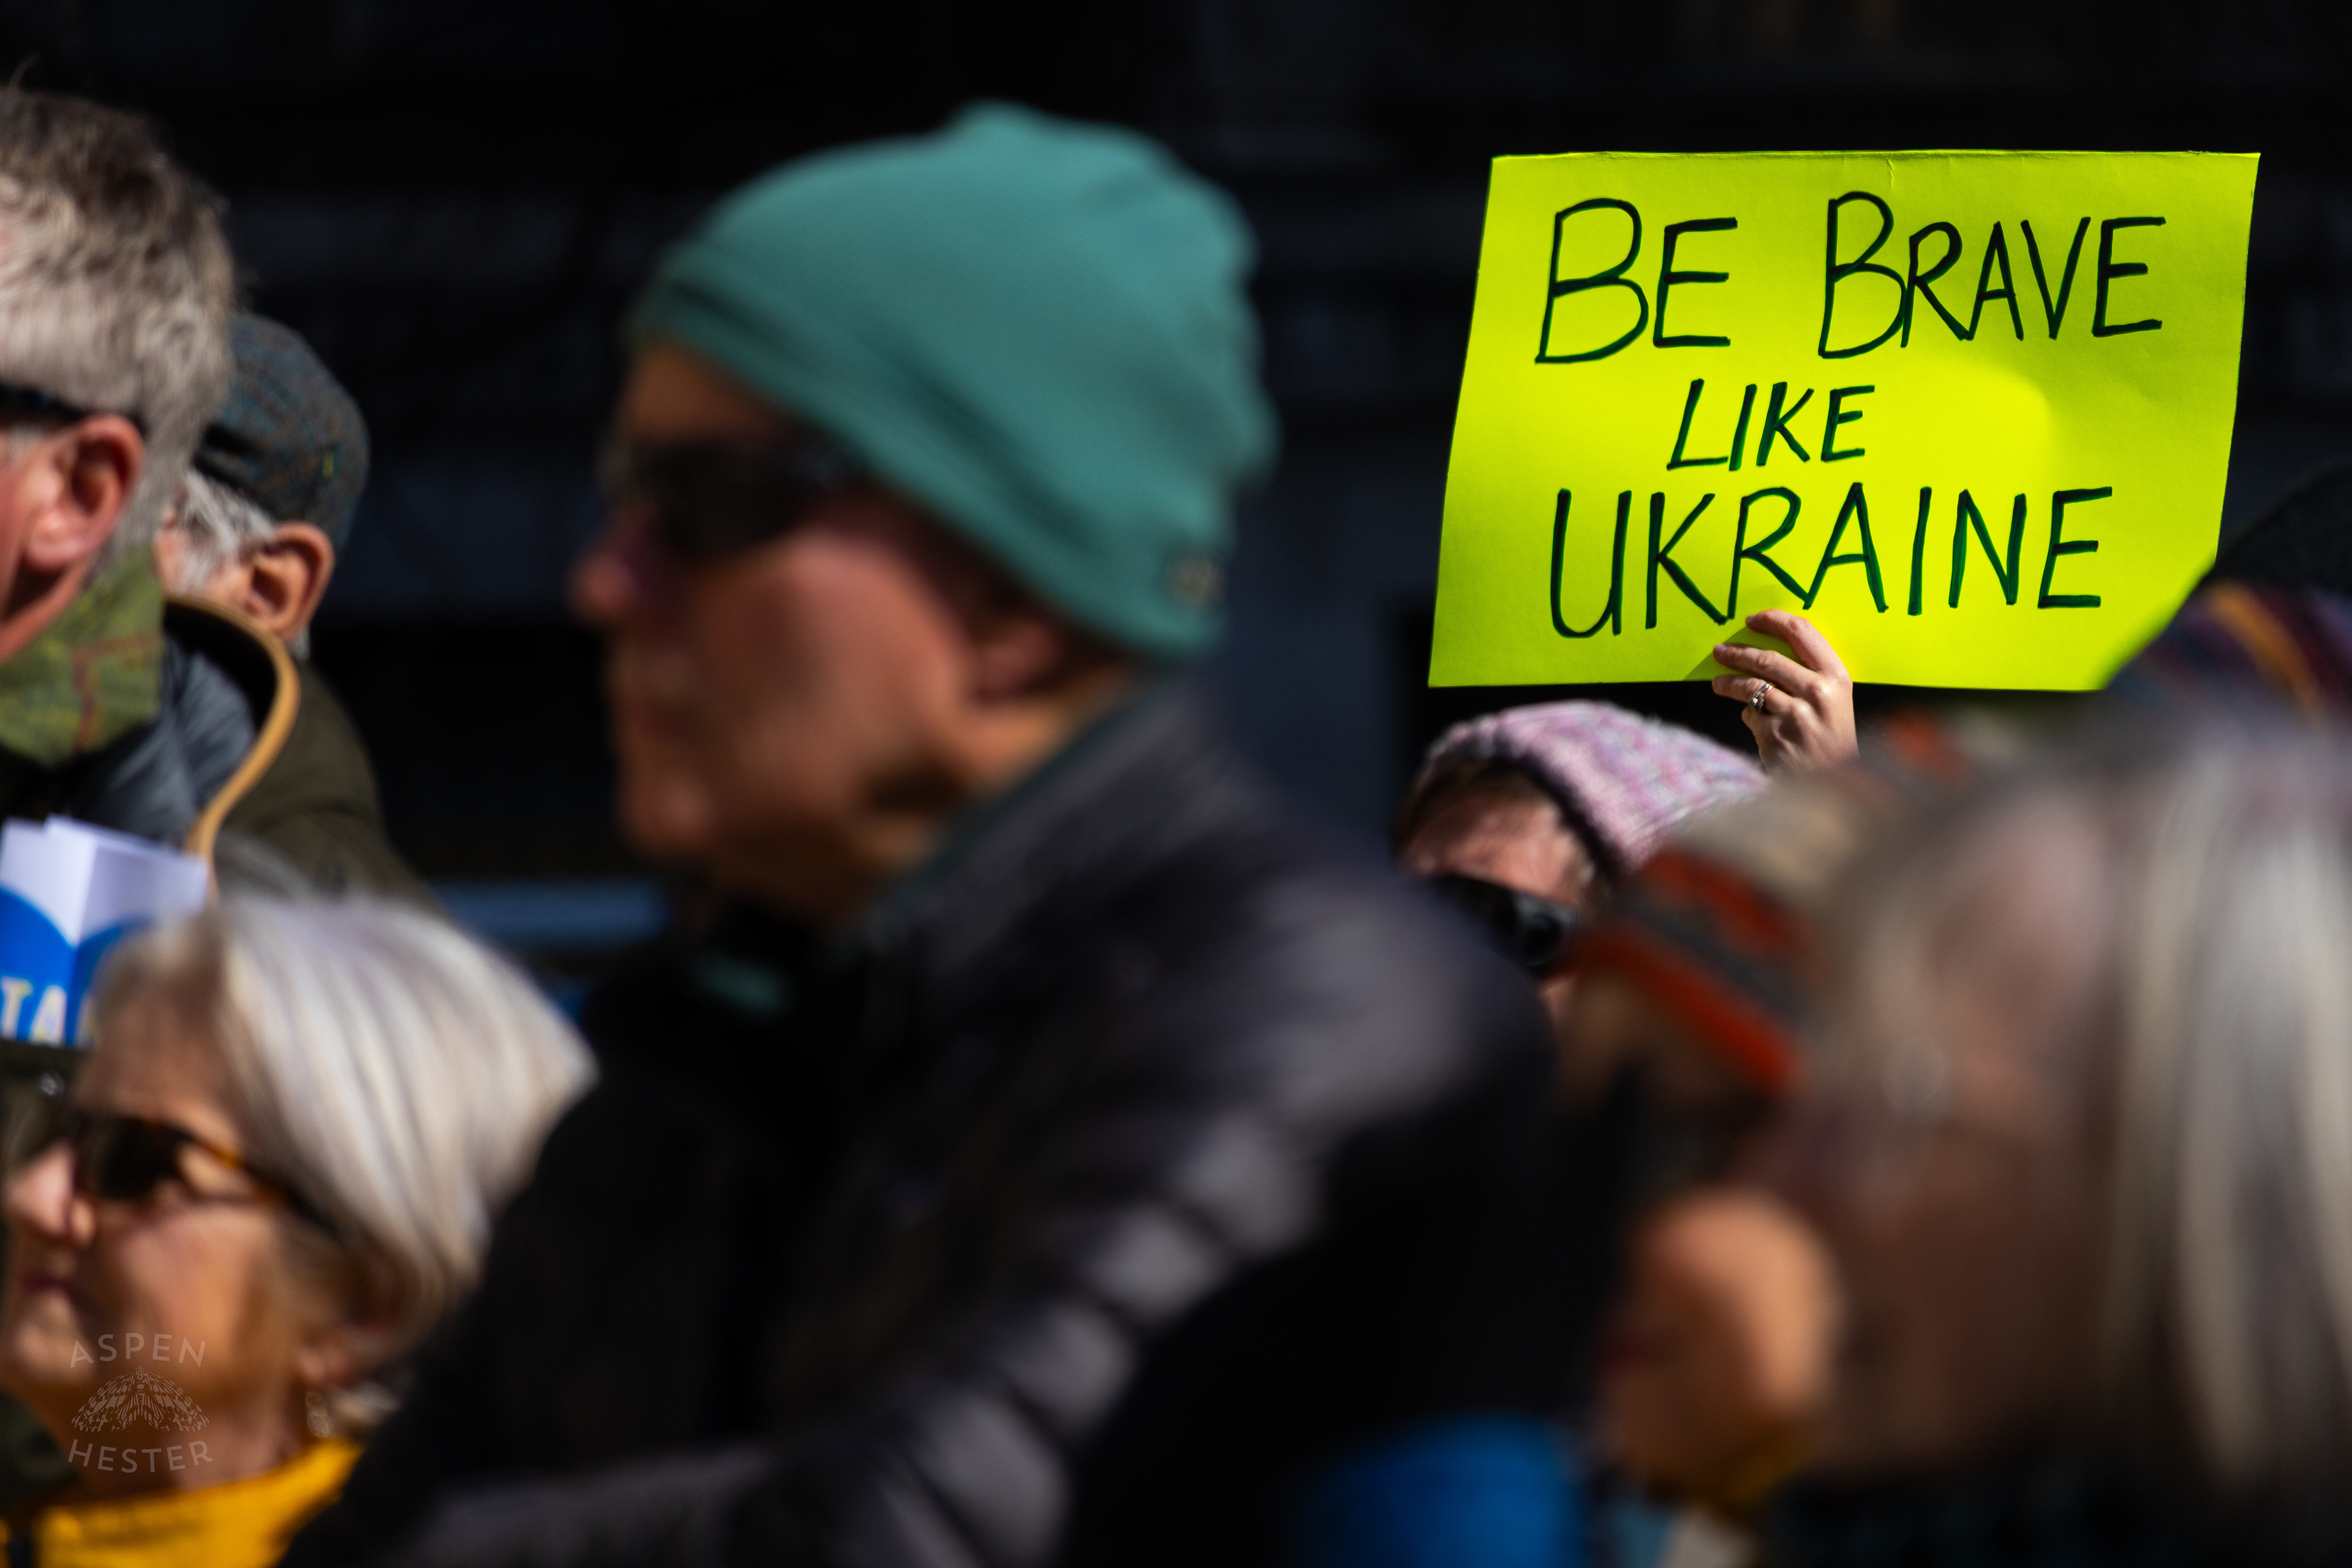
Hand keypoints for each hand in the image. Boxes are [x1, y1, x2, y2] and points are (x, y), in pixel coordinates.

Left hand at [1711, 609, 1856, 773]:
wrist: (1835, 787)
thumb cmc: (1831, 740)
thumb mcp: (1835, 701)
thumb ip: (1810, 675)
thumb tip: (1766, 650)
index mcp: (1837, 677)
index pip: (1802, 633)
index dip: (1773, 620)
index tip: (1752, 619)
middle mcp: (1818, 692)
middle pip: (1768, 658)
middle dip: (1738, 652)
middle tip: (1720, 652)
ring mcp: (1795, 715)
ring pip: (1751, 686)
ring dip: (1728, 683)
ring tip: (1718, 684)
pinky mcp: (1774, 735)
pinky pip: (1750, 716)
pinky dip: (1749, 717)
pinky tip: (1756, 724)